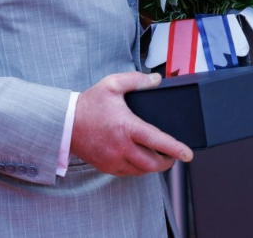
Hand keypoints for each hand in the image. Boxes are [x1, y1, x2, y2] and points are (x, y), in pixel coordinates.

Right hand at [71, 72, 193, 175]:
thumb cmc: (89, 104)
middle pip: (152, 163)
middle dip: (168, 162)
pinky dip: (139, 169)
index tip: (188, 154)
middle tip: (175, 156)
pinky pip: (128, 173)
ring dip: (154, 167)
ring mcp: (113, 159)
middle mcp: (121, 147)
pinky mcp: (106, 166)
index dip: (175, 149)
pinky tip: (141, 159)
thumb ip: (137, 80)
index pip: (157, 141)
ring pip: (141, 171)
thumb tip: (157, 79)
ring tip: (161, 158)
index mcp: (126, 127)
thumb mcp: (112, 84)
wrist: (64, 123)